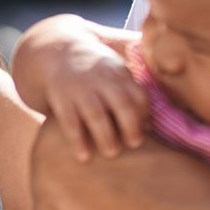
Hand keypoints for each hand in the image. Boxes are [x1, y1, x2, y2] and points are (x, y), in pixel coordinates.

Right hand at [40, 42, 148, 161]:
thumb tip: (149, 127)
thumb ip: (132, 96)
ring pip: (95, 113)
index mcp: (119, 76)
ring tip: (111, 153)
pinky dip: (77, 140)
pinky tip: (84, 156)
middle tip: (134, 144)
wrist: (59, 53)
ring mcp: (80, 90)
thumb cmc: (96, 73)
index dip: (145, 114)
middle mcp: (101, 82)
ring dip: (105, 135)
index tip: (145, 131)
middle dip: (130, 125)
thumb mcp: (116, 74)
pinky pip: (69, 121)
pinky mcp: (61, 98)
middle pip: (121, 103)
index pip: (138, 95)